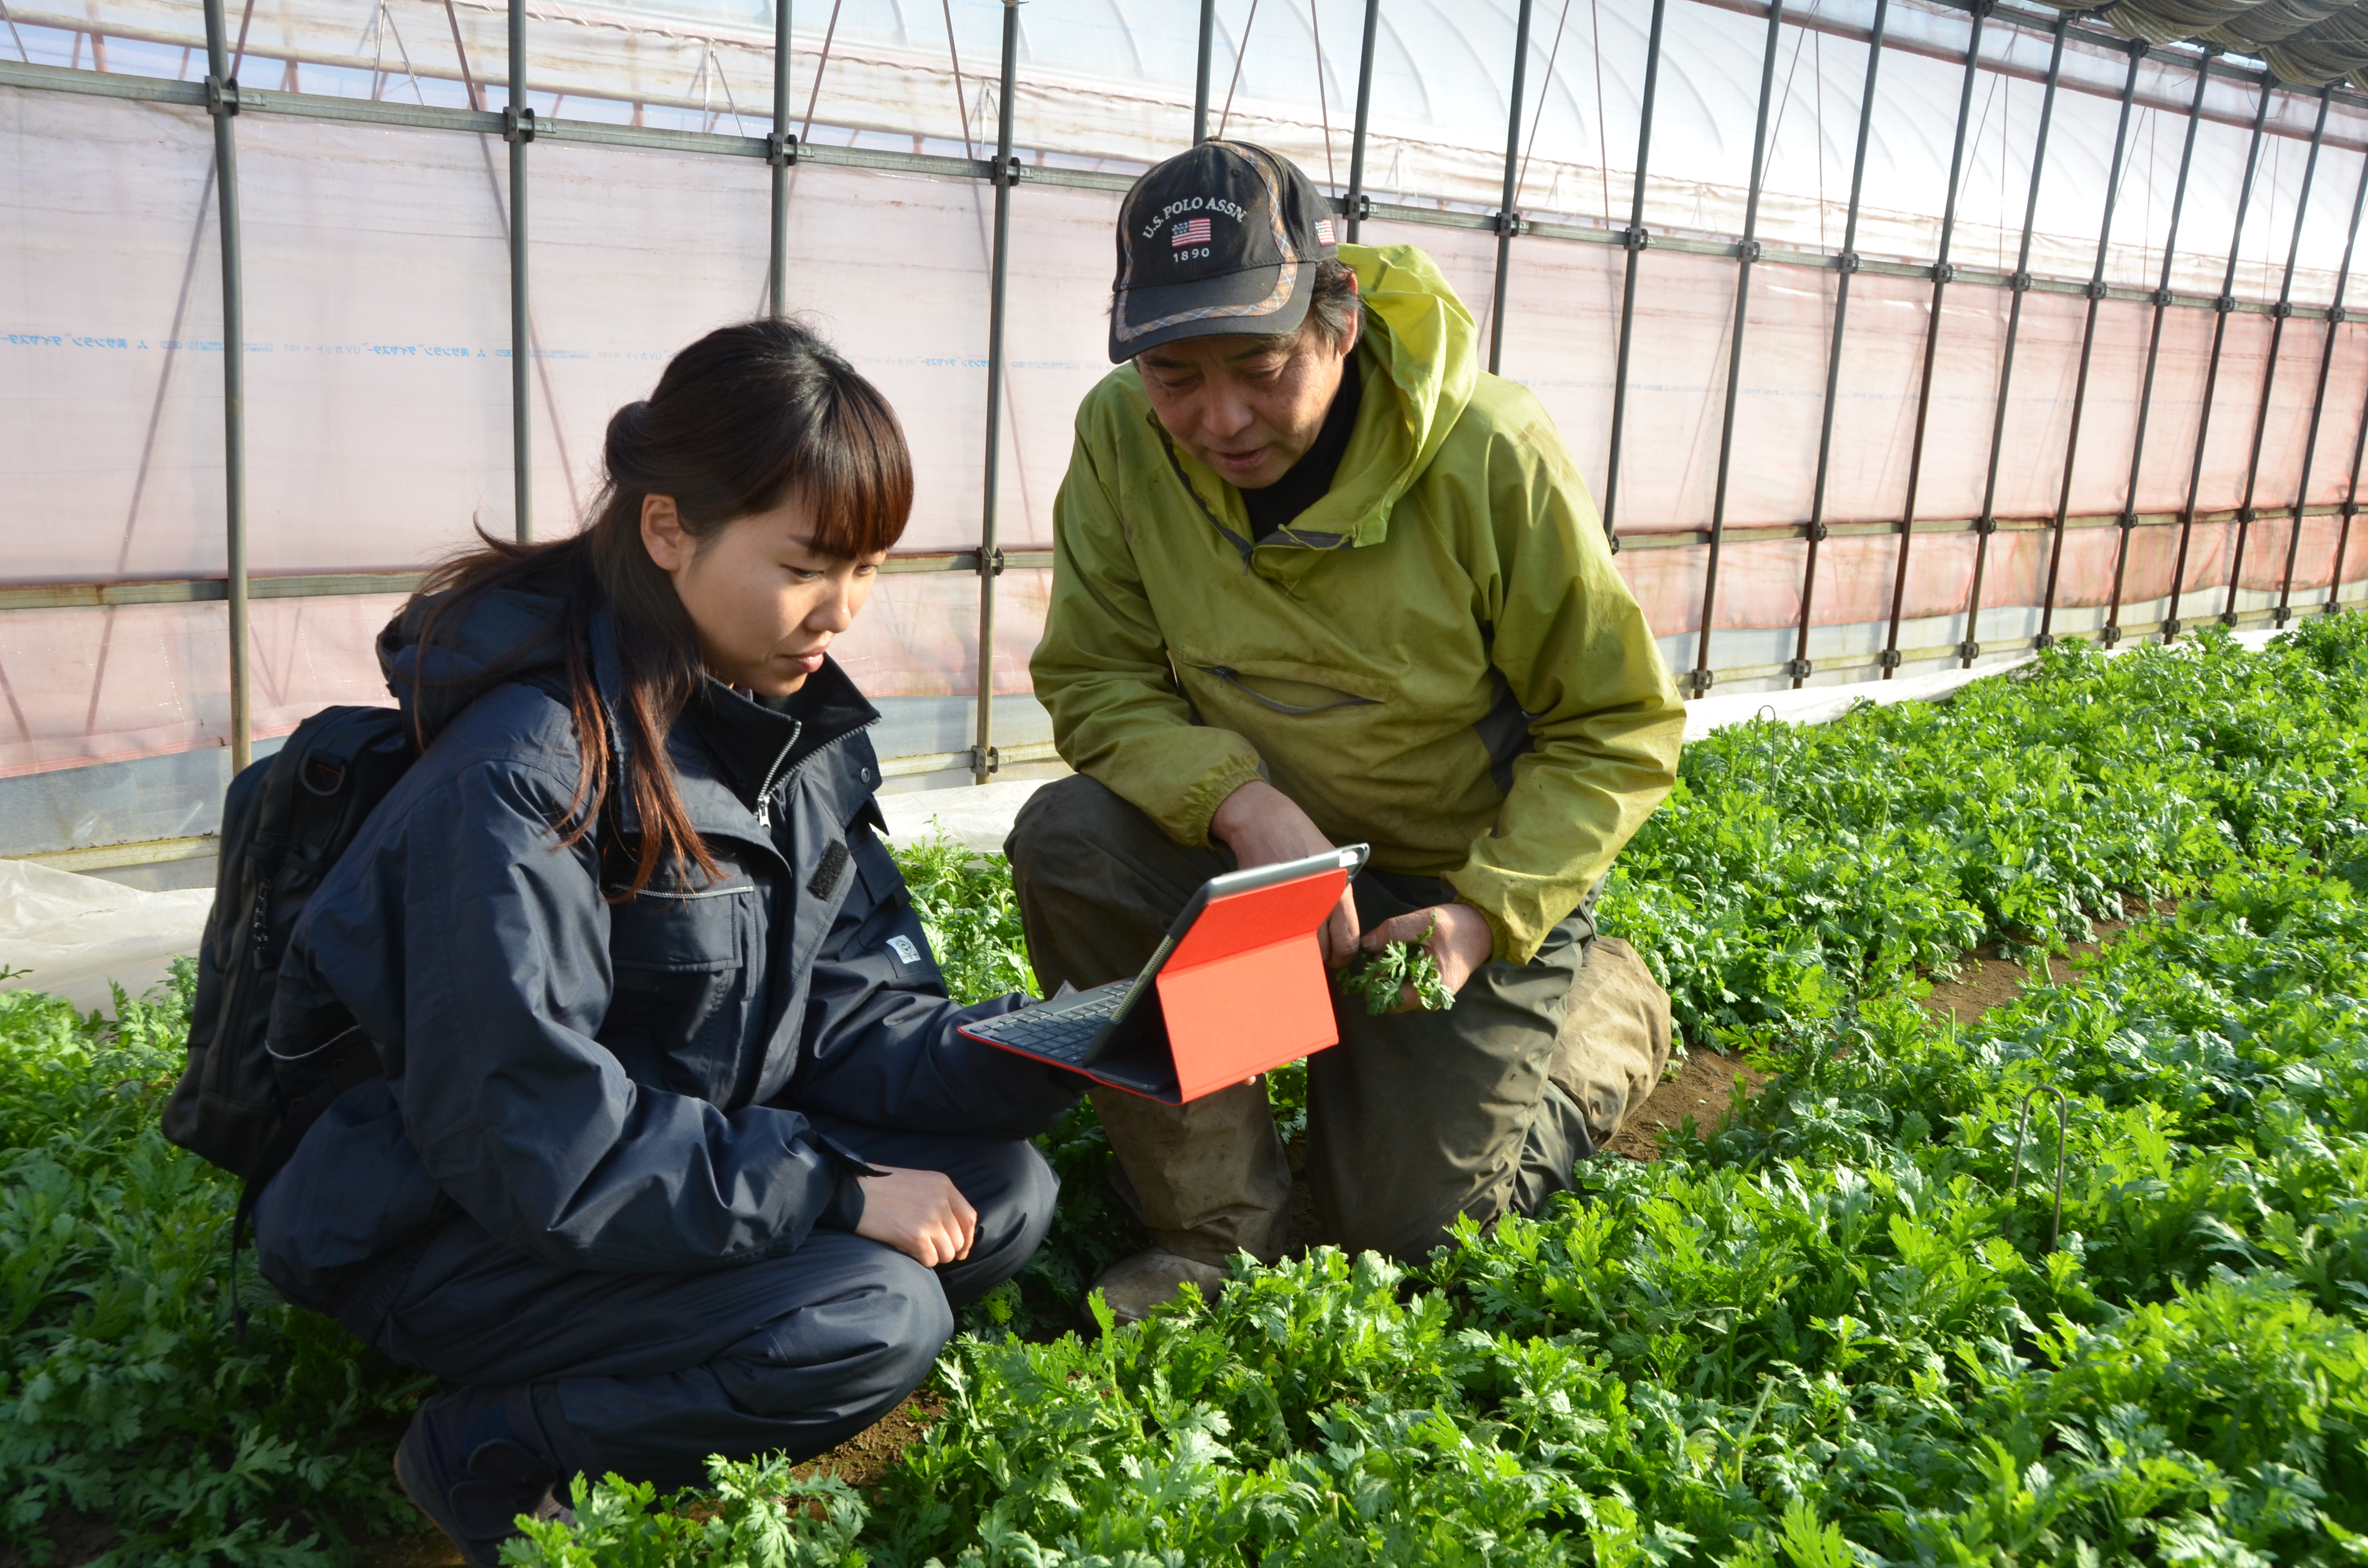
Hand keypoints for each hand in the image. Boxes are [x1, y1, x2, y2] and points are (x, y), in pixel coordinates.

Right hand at [854, 1166, 976, 1267]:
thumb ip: (938, 1200)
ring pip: (946, 1253)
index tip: (961, 1250)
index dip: (967, 1238)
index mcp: (943, 1184)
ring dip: (933, 1255)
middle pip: (959, 1238)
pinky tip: (905, 1249)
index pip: (969, 1217)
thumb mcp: (917, 1183)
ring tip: (914, 1247)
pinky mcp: (916, 1236)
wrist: (850, 1190)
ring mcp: (931, 1218)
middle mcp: (941, 1200)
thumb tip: (952, 1231)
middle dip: (947, 1249)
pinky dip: (920, 1260)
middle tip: (929, 1250)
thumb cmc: (879, 1187)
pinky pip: (929, 1260)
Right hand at [1210, 779, 1359, 964]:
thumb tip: (1338, 934)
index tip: (1335, 958)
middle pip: (1323, 950)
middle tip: (1312, 950)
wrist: (1266, 822)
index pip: (1347, 941)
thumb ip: (1336, 898)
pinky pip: (1276, 933)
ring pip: (1299, 945)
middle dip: (1319, 955)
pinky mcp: (1267, 906)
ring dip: (1297, 946)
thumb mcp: (1332, 865)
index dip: (1342, 956)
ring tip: (1294, 935)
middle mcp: (1318, 902)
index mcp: (1340, 892)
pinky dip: (1277, 934)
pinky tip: (1277, 924)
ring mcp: (1291, 906)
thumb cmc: (1301, 841)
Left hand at [1359, 903, 1493, 1009]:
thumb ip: (1392, 932)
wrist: (1480, 931)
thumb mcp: (1423, 921)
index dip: (1376, 977)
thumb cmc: (1455, 927)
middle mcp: (1429, 1001)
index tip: (1379, 954)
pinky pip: (1404, 986)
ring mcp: (1429, 997)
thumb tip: (1365, 945)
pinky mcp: (1428, 990)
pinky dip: (1399, 972)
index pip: (1388, 998)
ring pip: (1395, 992)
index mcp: (1430, 989)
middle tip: (1389, 949)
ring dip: (1390, 972)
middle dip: (1382, 974)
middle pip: (1389, 997)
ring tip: (1401, 950)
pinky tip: (1406, 955)